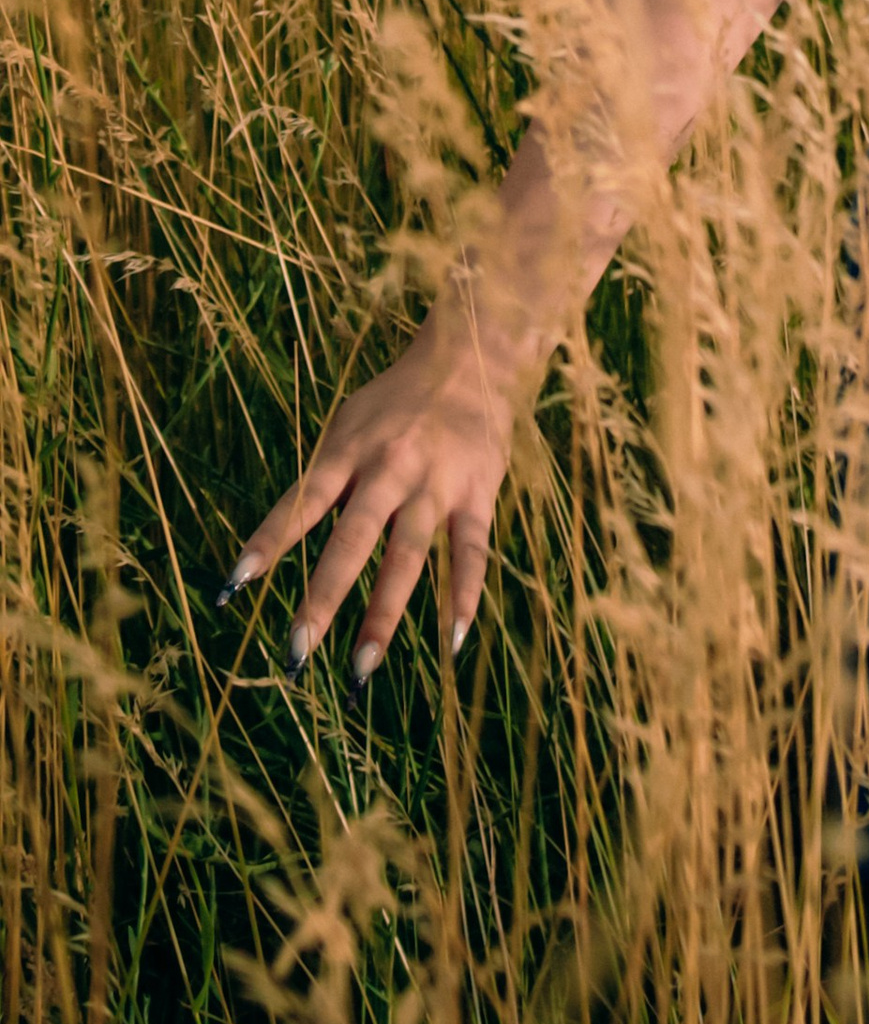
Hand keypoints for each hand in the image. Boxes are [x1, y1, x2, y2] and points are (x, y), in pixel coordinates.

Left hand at [225, 306, 518, 680]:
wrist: (474, 356)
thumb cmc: (398, 401)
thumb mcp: (350, 423)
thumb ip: (327, 476)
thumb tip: (287, 536)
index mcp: (352, 450)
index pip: (303, 501)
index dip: (269, 541)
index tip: (234, 584)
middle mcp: (391, 469)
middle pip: (353, 540)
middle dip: (324, 597)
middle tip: (296, 653)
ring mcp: (437, 484)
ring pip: (409, 556)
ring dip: (385, 614)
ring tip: (362, 666)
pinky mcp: (478, 494)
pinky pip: (470, 552)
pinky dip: (463, 595)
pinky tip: (452, 641)